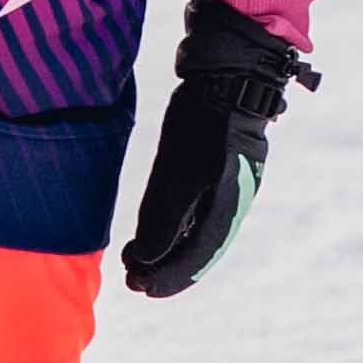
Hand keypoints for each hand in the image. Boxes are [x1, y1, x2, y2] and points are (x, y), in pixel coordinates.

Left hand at [117, 0, 306, 299]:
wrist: (229, 74)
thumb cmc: (205, 121)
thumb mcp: (179, 170)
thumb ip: (164, 216)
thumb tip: (147, 259)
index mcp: (226, 207)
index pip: (196, 257)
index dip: (167, 277)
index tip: (139, 287)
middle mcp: (230, 202)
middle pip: (198, 250)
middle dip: (164, 268)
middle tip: (132, 280)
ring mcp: (227, 185)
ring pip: (197, 232)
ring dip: (168, 250)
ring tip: (137, 260)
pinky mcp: (218, 168)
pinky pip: (197, 211)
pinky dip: (176, 228)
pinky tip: (158, 230)